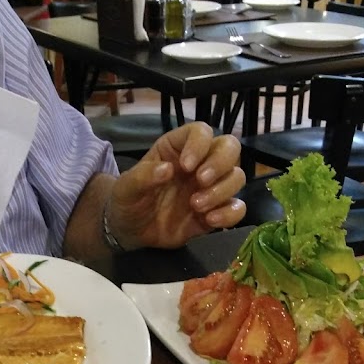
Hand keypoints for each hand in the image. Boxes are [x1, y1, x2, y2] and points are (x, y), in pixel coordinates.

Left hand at [109, 122, 246, 249]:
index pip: (201, 132)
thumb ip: (143, 176)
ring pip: (237, 177)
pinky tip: (209, 221)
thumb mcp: (126, 187)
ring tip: (195, 206)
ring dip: (221, 190)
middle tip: (201, 180)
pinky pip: (237, 208)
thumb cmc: (128, 199)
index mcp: (178, 148)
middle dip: (220, 163)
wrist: (129, 231)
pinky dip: (230, 214)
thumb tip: (167, 169)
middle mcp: (200, 163)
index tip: (186, 166)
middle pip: (230, 147)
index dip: (199, 145)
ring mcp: (210, 188)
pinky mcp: (216, 211)